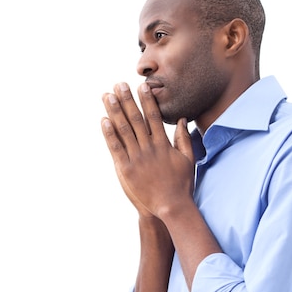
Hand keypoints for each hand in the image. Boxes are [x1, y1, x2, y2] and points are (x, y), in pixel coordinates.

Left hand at [101, 82, 194, 219]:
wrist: (171, 207)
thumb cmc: (182, 184)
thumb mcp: (188, 159)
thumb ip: (184, 139)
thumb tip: (182, 120)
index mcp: (163, 145)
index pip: (154, 117)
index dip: (147, 100)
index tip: (142, 86)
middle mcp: (149, 148)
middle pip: (136, 119)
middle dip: (127, 100)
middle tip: (119, 84)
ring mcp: (137, 159)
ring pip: (123, 130)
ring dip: (114, 112)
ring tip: (107, 96)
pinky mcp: (126, 170)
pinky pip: (115, 148)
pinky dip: (109, 134)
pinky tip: (103, 120)